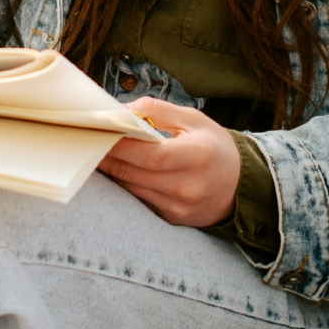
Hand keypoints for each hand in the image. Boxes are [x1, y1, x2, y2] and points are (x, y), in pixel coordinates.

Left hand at [97, 97, 240, 227]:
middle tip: (88, 140)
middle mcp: (188, 187)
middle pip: (134, 173)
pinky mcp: (172, 218)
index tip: (99, 131)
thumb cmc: (214, 147)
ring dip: (112, 170)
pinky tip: (120, 169)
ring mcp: (179, 207)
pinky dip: (126, 183)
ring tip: (98, 152)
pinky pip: (139, 199)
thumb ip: (155, 110)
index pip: (149, 155)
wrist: (240, 185)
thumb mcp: (193, 119)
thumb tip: (120, 110)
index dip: (120, 145)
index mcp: (198, 157)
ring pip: (131, 188)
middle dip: (107, 156)